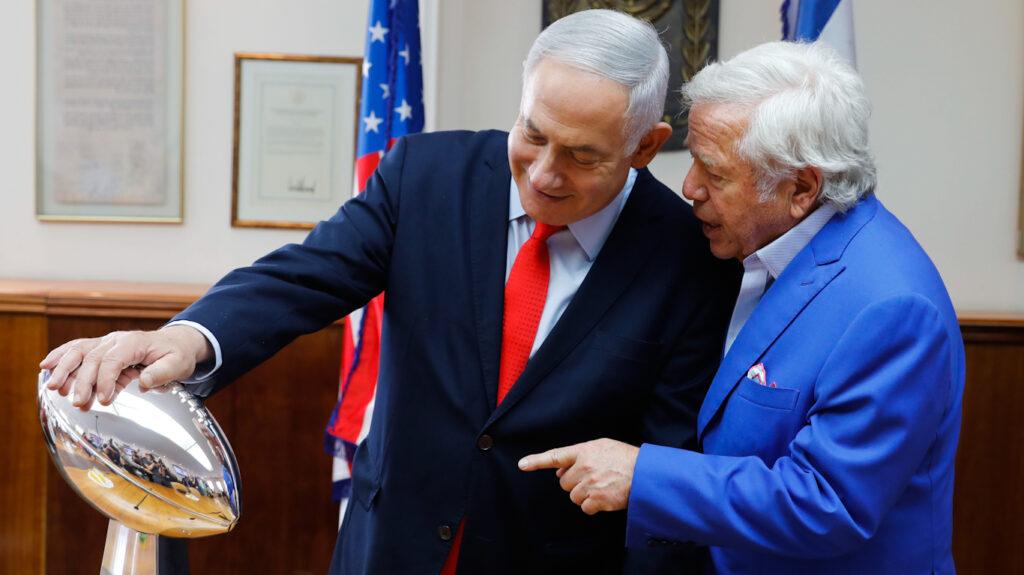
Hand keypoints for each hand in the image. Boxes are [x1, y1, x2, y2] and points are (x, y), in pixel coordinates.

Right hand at [39, 325, 211, 409]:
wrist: (177, 344)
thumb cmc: (177, 355)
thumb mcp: (178, 364)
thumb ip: (163, 373)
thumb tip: (144, 381)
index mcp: (134, 342)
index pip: (114, 360)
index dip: (106, 380)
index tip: (105, 399)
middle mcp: (116, 340)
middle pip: (93, 358)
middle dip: (83, 381)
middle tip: (78, 402)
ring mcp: (106, 343)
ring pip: (79, 352)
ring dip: (64, 369)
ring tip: (55, 389)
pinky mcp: (101, 350)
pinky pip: (77, 350)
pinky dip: (61, 357)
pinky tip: (46, 367)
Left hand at [519, 438, 638, 514]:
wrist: (646, 474)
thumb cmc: (625, 459)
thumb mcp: (602, 446)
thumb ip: (580, 455)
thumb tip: (560, 472)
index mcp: (584, 451)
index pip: (556, 456)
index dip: (536, 461)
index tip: (522, 464)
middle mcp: (585, 467)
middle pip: (564, 483)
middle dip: (574, 483)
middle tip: (592, 478)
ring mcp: (591, 484)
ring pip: (573, 496)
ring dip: (584, 495)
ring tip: (601, 486)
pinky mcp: (598, 500)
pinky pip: (585, 507)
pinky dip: (593, 506)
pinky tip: (605, 497)